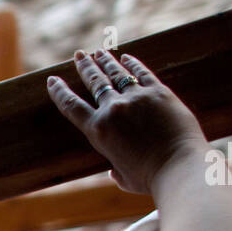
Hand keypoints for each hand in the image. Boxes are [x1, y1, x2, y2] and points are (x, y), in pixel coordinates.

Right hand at [46, 50, 208, 194]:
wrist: (179, 167)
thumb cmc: (150, 178)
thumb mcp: (124, 178)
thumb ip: (114, 169)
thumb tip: (113, 170)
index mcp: (98, 131)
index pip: (72, 105)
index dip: (60, 91)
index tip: (53, 80)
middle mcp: (113, 109)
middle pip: (95, 82)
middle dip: (85, 66)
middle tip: (79, 55)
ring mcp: (137, 98)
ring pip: (116, 73)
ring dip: (106, 61)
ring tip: (99, 52)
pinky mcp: (159, 93)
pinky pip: (142, 73)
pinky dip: (133, 64)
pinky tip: (127, 58)